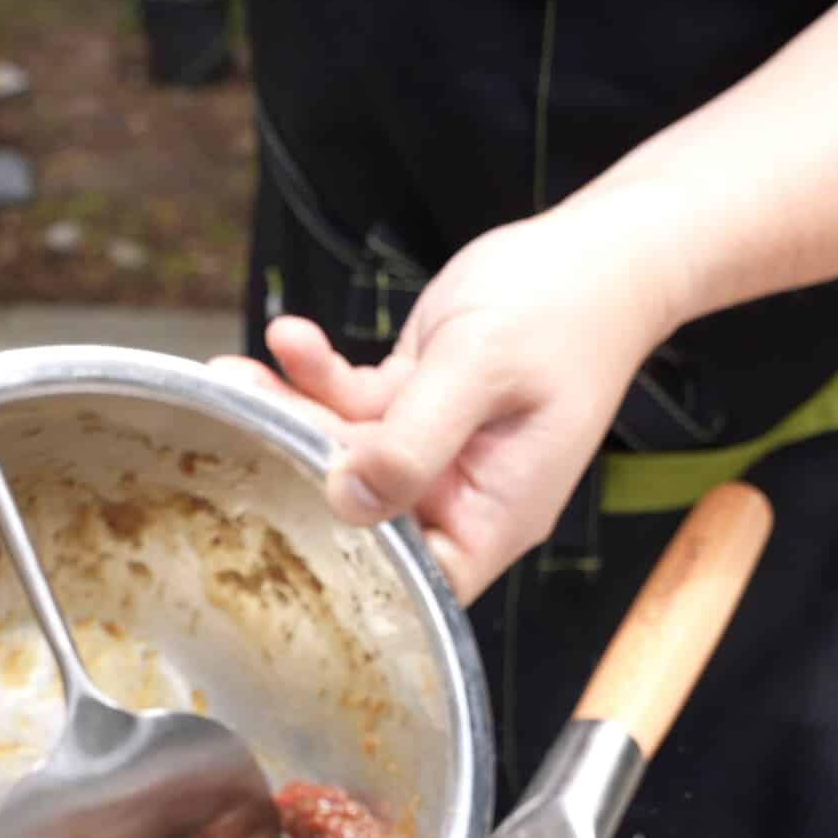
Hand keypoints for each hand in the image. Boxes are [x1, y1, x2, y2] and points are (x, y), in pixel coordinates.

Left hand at [213, 185, 685, 602]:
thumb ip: (414, 439)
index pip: (415, 584)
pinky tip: (292, 338)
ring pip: (344, 452)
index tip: (290, 524)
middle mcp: (459, 497)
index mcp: (492, 517)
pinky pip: (351, 406)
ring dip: (291, 410)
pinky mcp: (410, 409)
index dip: (353, 568)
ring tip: (240, 373)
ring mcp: (432, 455)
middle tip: (241, 416)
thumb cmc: (568, 309)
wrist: (597, 252)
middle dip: (298, 464)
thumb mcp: (482, 370)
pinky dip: (318, 374)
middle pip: (362, 513)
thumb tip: (350, 499)